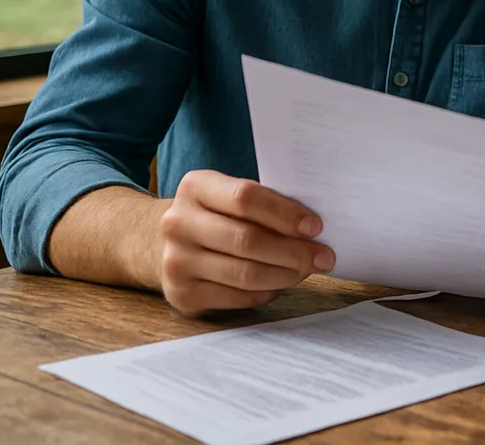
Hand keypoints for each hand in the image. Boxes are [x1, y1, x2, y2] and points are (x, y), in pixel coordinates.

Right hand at [157, 169, 334, 315]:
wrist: (160, 243)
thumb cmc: (214, 215)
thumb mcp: (227, 195)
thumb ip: (263, 204)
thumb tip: (313, 229)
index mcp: (195, 187)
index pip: (246, 197)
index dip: (285, 214)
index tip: (316, 227)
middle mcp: (178, 223)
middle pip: (247, 240)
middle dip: (294, 251)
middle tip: (324, 257)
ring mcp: (176, 261)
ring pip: (245, 274)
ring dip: (285, 275)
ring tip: (306, 270)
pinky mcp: (182, 295)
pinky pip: (237, 297)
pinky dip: (266, 292)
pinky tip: (279, 284)